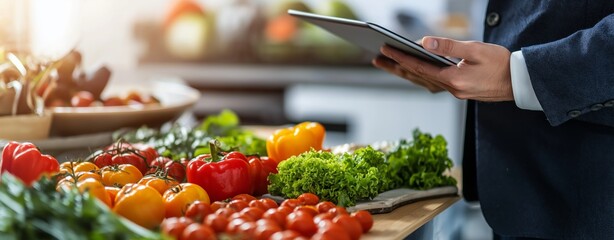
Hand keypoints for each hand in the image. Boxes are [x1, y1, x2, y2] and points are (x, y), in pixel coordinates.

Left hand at [372, 37, 513, 101]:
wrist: (521, 83)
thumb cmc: (502, 63)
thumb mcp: (476, 49)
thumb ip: (449, 47)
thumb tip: (424, 43)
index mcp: (454, 80)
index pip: (420, 67)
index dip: (401, 58)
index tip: (385, 50)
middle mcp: (452, 90)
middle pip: (416, 77)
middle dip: (395, 67)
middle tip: (377, 59)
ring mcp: (456, 93)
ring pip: (423, 82)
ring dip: (405, 73)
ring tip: (389, 64)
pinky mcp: (460, 92)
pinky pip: (433, 85)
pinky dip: (420, 78)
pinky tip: (414, 72)